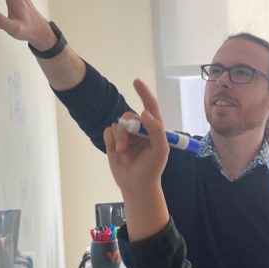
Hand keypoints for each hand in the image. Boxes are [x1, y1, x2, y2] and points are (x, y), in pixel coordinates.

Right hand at [104, 79, 169, 198]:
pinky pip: (108, 131)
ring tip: (122, 151)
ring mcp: (126, 135)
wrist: (136, 186)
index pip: (149, 106)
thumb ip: (156, 130)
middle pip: (129, 115)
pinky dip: (110, 139)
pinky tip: (115, 150)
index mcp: (153, 129)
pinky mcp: (113, 142)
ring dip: (119, 136)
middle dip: (127, 128)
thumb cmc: (152, 169)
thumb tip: (144, 113)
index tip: (136, 82)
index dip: (144, 93)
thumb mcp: (160, 150)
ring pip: (117, 123)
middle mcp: (139, 129)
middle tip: (126, 144)